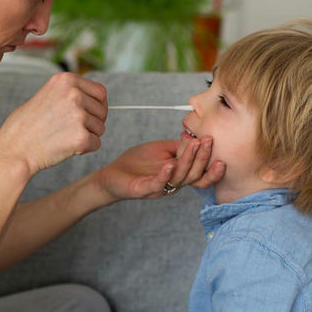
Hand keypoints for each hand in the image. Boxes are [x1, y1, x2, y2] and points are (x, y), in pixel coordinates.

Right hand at [0, 72, 107, 175]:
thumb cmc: (25, 126)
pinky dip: (84, 149)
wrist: (14, 150)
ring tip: (64, 138)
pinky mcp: (81, 137)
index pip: (100, 92)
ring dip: (88, 136)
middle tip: (72, 130)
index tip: (89, 115)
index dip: (97, 106)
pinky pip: (96, 144)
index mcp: (66, 80)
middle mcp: (74, 94)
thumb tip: (93, 98)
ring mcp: (78, 115)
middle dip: (93, 122)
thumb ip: (68, 93)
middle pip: (102, 111)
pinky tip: (66, 148)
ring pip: (100, 128)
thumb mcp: (46, 95)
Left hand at [94, 137, 224, 203]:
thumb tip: (194, 137)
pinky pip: (158, 184)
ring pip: (180, 178)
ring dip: (188, 161)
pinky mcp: (144, 190)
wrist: (112, 175)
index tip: (212, 140)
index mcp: (178, 174)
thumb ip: (177, 146)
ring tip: (193, 145)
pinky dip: (165, 175)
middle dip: (203, 158)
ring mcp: (160, 188)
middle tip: (207, 141)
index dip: (209, 159)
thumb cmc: (136, 163)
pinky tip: (169, 164)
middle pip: (194, 175)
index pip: (200, 171)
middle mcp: (172, 184)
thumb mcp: (160, 150)